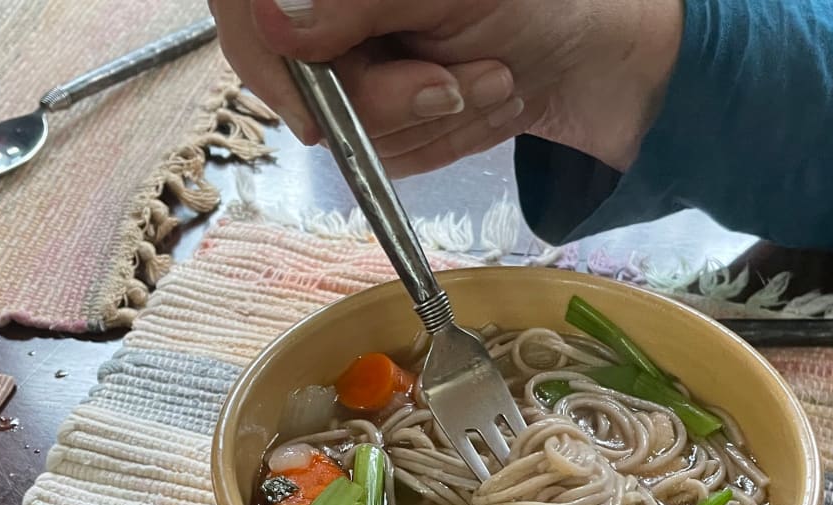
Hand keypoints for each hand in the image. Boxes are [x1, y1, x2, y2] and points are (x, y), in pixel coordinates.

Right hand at [210, 0, 682, 176]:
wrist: (587, 46)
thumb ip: (356, 0)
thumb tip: (275, 19)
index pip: (245, 16)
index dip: (268, 66)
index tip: (317, 114)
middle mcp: (326, 24)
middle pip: (296, 86)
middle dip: (387, 100)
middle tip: (450, 85)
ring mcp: (353, 74)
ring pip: (348, 135)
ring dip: (430, 121)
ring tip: (492, 78)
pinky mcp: (384, 124)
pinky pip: (387, 160)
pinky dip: (444, 143)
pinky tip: (484, 103)